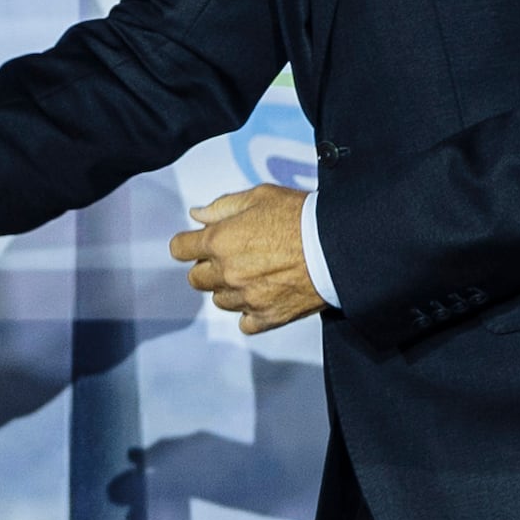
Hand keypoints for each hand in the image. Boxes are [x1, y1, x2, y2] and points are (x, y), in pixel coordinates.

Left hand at [174, 183, 322, 334]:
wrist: (340, 246)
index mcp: (220, 241)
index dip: (188, 244)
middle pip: (197, 279)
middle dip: (208, 267)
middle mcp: (227, 272)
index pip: (179, 249)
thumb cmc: (303, 218)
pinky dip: (251, 313)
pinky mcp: (268, 316)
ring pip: (220, 300)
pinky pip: (245, 322)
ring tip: (254, 274)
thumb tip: (198, 215)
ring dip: (230, 289)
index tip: (196, 244)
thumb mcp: (261, 197)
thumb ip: (223, 207)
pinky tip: (264, 296)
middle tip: (231, 257)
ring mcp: (247, 298)